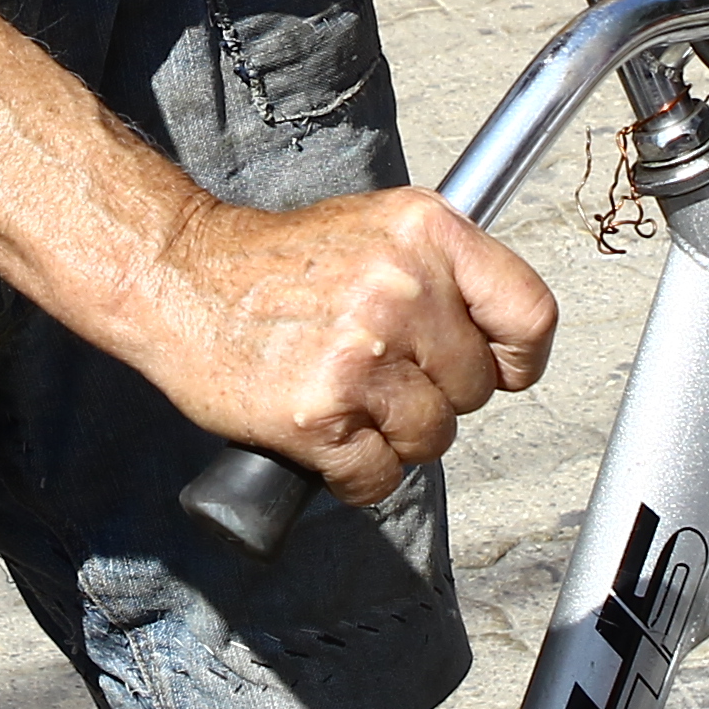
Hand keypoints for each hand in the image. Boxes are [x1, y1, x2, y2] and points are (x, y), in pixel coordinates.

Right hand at [136, 187, 560, 502]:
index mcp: (425, 232)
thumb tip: (512, 345)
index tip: (498, 370)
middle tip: (377, 372)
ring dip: (393, 437)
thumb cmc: (277, 265)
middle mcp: (400, 288)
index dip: (518, 359)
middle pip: (474, 389)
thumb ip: (445, 274)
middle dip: (433, 395)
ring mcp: (360, 352)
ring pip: (431, 437)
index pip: (528, 314)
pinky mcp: (319, 413)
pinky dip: (353, 473)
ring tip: (346, 398)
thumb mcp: (377, 231)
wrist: (180, 279)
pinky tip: (323, 432)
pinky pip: (378, 478)